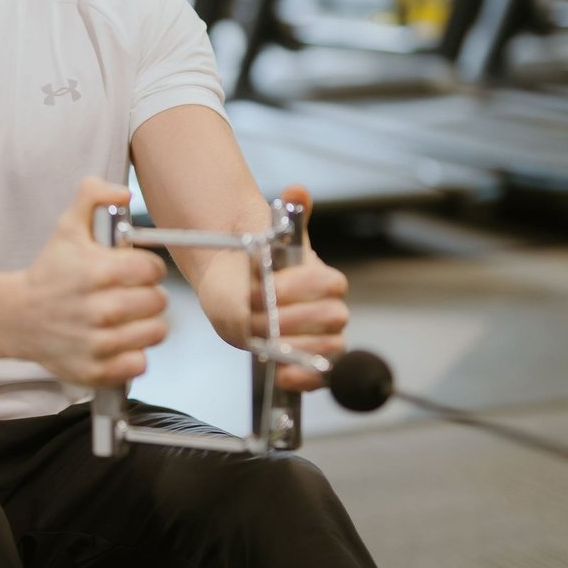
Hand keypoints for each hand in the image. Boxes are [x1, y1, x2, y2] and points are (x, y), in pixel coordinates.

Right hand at [17, 177, 168, 385]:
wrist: (16, 317)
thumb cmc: (49, 272)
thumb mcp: (66, 227)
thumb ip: (93, 196)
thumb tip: (122, 192)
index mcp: (97, 272)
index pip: (152, 270)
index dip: (147, 268)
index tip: (133, 271)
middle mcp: (99, 310)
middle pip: (157, 302)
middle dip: (147, 295)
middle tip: (129, 294)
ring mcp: (97, 343)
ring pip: (155, 332)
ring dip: (145, 324)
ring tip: (126, 318)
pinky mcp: (95, 370)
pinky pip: (139, 364)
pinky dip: (133, 355)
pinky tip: (118, 341)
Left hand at [251, 184, 348, 389]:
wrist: (234, 286)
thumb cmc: (255, 264)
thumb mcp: (271, 237)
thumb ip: (290, 214)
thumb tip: (297, 189)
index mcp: (322, 279)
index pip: (331, 285)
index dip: (301, 287)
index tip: (271, 288)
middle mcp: (327, 308)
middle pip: (332, 318)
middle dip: (294, 318)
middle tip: (263, 317)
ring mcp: (318, 336)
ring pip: (330, 347)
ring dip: (299, 347)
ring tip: (271, 343)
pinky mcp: (307, 359)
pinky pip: (322, 375)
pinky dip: (306, 378)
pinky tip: (285, 374)